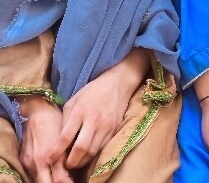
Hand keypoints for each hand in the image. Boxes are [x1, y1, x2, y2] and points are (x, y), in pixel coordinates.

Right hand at [17, 97, 73, 182]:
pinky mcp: (24, 160)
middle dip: (60, 182)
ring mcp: (28, 162)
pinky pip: (34, 174)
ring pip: (40, 180)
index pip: (58, 180)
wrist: (37, 112)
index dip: (68, 182)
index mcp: (44, 158)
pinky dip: (45, 176)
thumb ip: (67, 158)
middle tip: (70, 180)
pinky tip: (53, 173)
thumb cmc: (54, 123)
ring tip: (65, 177)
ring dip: (52, 180)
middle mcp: (34, 163)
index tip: (76, 181)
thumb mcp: (64, 139)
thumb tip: (73, 173)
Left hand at [50, 51, 146, 169]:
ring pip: (92, 151)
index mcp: (79, 112)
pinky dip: (93, 154)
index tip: (49, 160)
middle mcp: (93, 120)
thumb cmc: (92, 91)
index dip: (56, 152)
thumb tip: (58, 140)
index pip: (65, 137)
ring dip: (82, 161)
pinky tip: (87, 154)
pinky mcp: (114, 129)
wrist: (118, 84)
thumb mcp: (73, 101)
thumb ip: (66, 119)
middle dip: (70, 162)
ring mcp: (106, 126)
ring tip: (74, 162)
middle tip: (64, 166)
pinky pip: (102, 147)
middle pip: (80, 149)